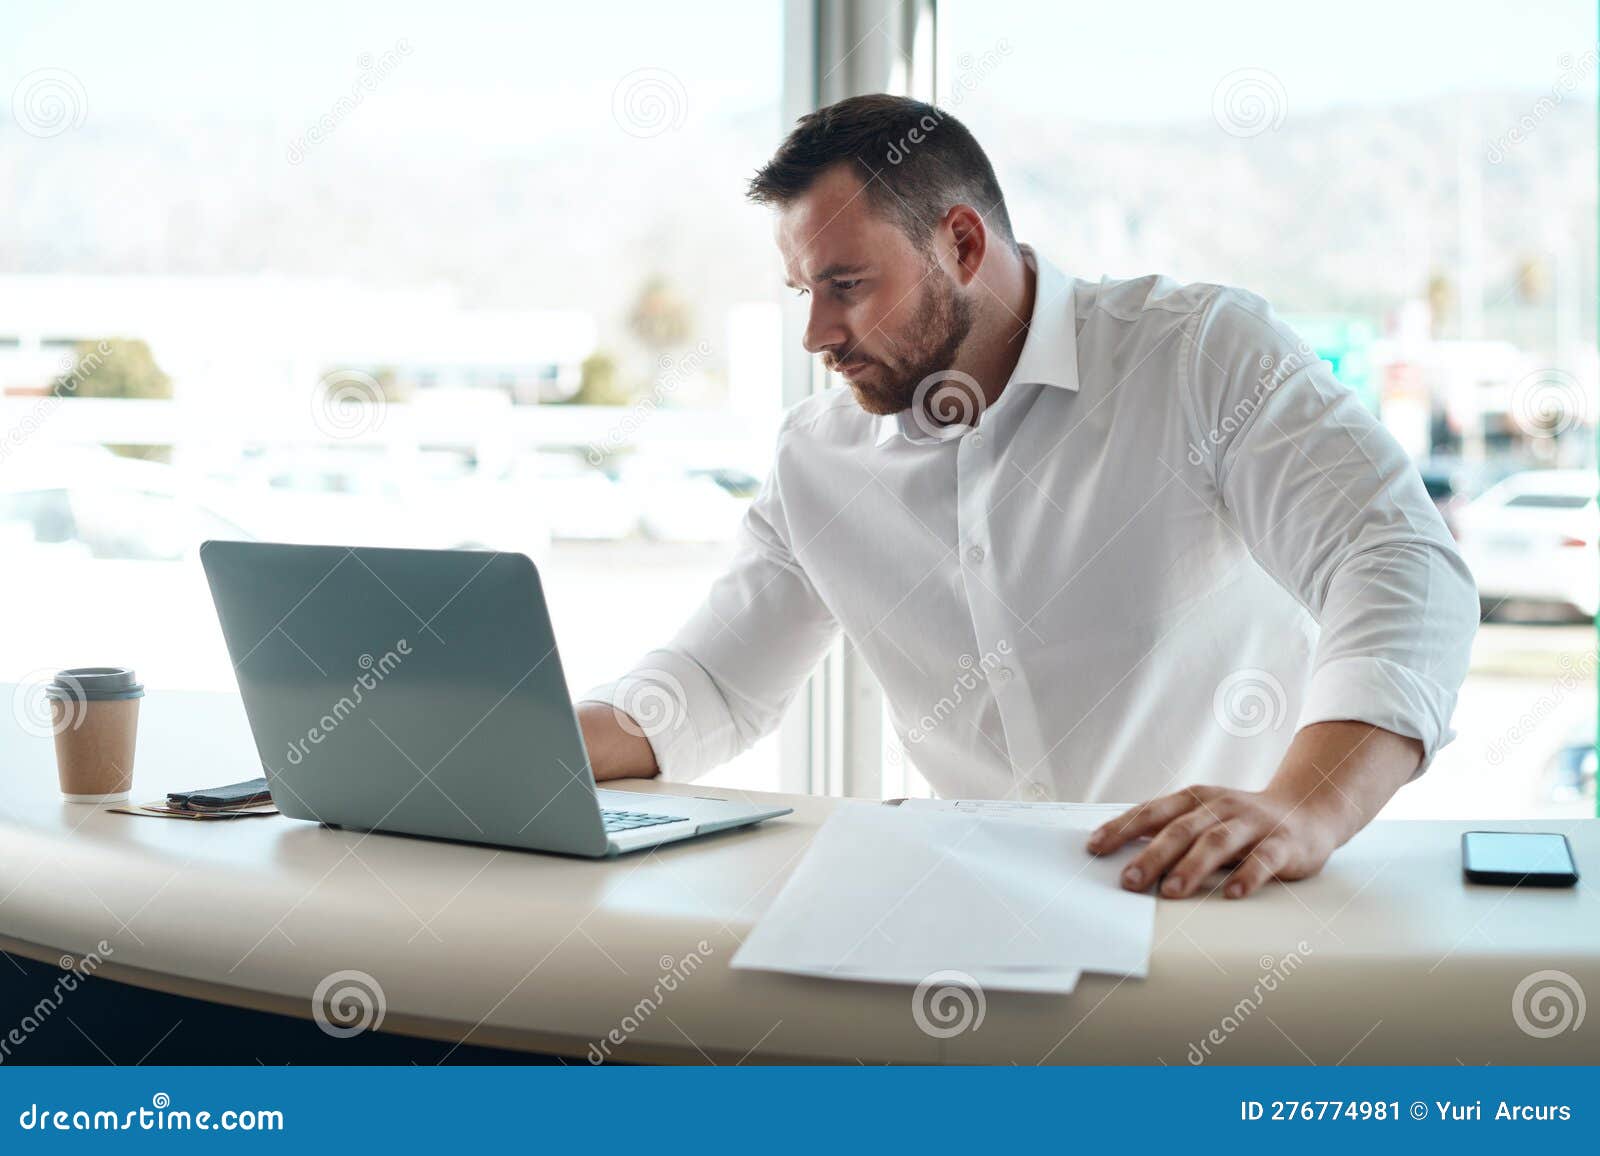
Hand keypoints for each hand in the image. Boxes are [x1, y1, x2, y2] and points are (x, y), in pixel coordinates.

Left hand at [1085, 784, 1344, 899]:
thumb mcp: (1202, 817)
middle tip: (1128, 881)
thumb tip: (1120, 854)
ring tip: (1170, 891)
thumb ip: (1168, 830)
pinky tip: (1231, 894)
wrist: (1306, 811)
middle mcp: (1220, 807)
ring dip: (1191, 867)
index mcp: (1194, 799)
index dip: (1122, 828)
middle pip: (1180, 830)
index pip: (1151, 812)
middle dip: (1151, 855)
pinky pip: (1263, 860)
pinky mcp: (1283, 843)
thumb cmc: (1240, 820)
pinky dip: (1247, 876)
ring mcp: (1252, 823)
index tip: (1095, 848)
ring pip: (1217, 843)